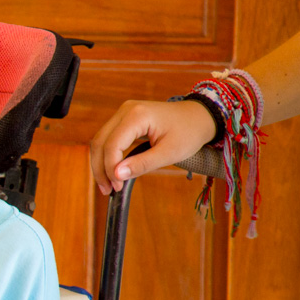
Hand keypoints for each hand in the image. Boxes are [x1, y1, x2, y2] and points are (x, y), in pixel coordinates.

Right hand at [88, 99, 218, 195]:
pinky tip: (112, 172)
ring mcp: (124, 113)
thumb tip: (117, 175)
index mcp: (137, 115)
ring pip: (100, 141)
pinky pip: (108, 138)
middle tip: (107, 190)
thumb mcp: (169, 152)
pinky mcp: (125, 119)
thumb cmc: (189, 132)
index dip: (110, 168)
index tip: (117, 187)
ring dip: (100, 163)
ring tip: (107, 184)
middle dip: (100, 168)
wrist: (200, 116)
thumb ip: (142, 164)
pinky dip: (107, 156)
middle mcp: (126, 110)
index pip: (112, 145)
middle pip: (100, 142)